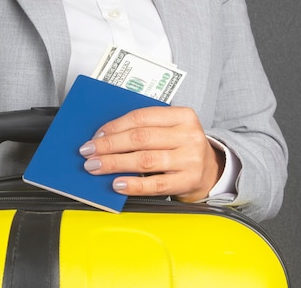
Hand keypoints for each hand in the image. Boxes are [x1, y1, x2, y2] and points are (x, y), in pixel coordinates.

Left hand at [79, 106, 224, 200]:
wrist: (211, 169)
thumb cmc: (182, 145)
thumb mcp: (170, 128)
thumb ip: (145, 128)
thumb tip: (105, 135)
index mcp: (182, 115)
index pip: (142, 117)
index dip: (115, 126)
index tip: (96, 135)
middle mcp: (188, 135)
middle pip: (140, 138)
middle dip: (109, 145)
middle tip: (89, 152)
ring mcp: (190, 159)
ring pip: (144, 160)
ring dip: (115, 164)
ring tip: (96, 166)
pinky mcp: (188, 181)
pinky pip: (155, 184)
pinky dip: (133, 184)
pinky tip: (117, 184)